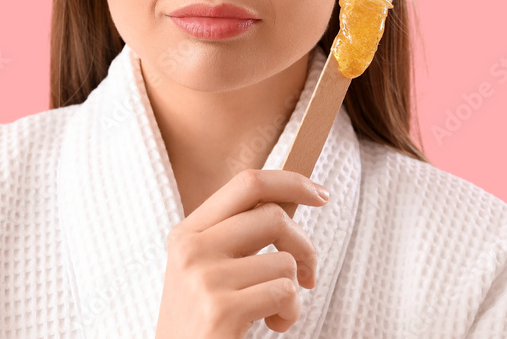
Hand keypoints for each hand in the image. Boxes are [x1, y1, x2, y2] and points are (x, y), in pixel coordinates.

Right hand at [155, 168, 329, 337]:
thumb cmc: (202, 323)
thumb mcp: (205, 269)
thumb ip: (235, 236)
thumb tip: (289, 201)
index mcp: (186, 233)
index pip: (246, 184)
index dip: (290, 182)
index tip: (320, 194)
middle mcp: (191, 249)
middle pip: (272, 216)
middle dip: (305, 245)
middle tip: (309, 273)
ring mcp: (205, 279)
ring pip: (284, 261)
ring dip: (294, 291)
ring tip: (275, 311)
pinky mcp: (222, 310)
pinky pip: (284, 293)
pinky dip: (290, 313)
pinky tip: (273, 324)